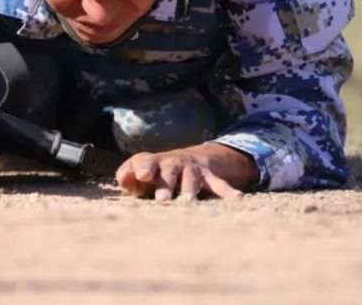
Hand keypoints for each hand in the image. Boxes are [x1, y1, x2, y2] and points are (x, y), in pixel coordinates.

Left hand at [116, 143, 257, 201]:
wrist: (186, 160)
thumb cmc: (155, 172)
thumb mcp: (139, 172)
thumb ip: (127, 175)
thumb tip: (124, 178)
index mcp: (154, 162)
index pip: (146, 161)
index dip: (144, 167)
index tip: (143, 175)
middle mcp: (173, 163)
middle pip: (170, 171)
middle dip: (166, 184)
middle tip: (162, 201)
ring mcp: (192, 169)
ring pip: (192, 178)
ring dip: (190, 189)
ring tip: (188, 202)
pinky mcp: (208, 177)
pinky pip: (218, 184)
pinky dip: (227, 191)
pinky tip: (237, 199)